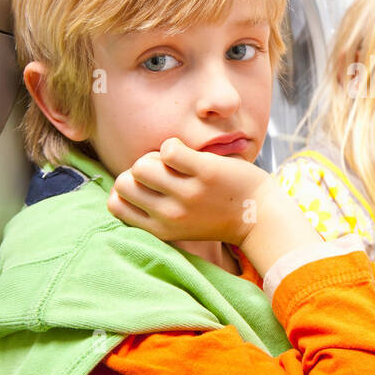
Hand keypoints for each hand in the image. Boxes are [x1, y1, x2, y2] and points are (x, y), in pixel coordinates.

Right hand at [108, 137, 268, 244]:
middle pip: (124, 182)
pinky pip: (169, 149)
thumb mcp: (179, 224)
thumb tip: (122, 182)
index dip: (125, 187)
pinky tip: (189, 152)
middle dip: (138, 170)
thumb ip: (153, 209)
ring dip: (156, 157)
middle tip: (163, 171)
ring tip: (176, 162)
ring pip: (142, 165)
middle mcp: (170, 215)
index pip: (114, 205)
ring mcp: (188, 194)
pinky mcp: (206, 173)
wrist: (259, 216)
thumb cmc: (216, 214)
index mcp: (161, 229)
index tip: (147, 185)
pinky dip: (175, 144)